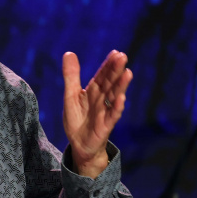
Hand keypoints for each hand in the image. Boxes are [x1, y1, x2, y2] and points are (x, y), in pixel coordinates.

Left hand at [62, 50, 132, 178]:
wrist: (79, 145)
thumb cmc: (77, 119)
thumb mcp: (70, 95)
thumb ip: (71, 76)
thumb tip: (69, 52)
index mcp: (93, 91)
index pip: (102, 76)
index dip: (107, 65)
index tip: (115, 52)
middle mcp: (101, 100)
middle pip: (109, 83)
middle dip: (115, 70)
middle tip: (123, 56)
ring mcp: (105, 112)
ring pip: (114, 96)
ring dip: (121, 85)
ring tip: (127, 73)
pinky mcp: (105, 126)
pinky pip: (112, 115)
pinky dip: (117, 107)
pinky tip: (121, 98)